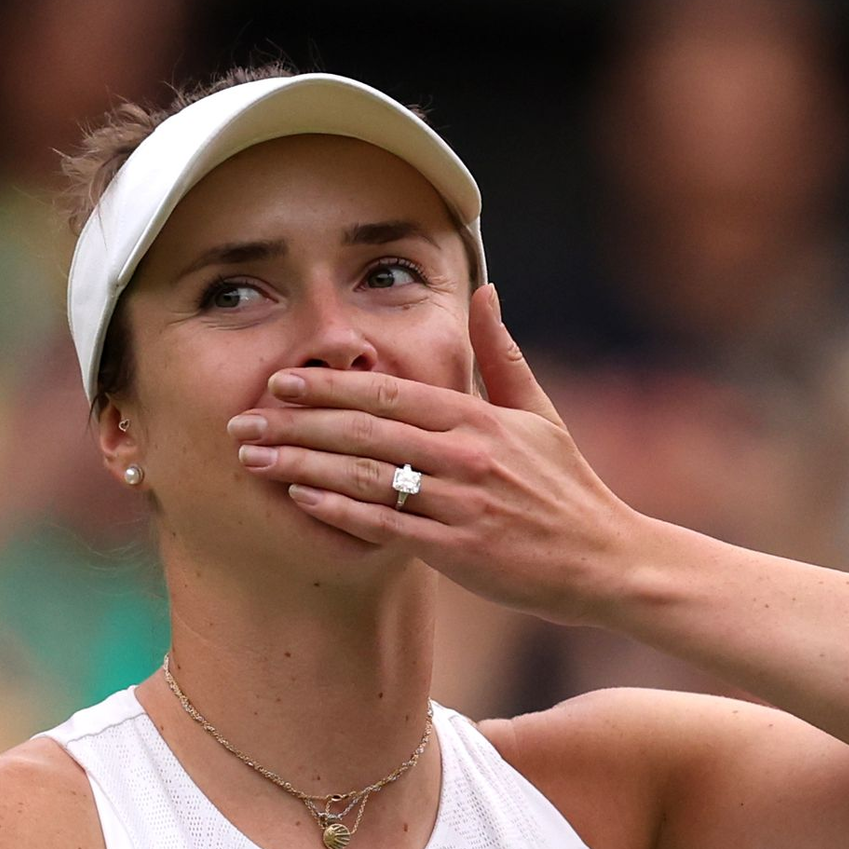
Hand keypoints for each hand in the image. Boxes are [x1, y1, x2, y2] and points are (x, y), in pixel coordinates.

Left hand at [227, 286, 640, 624]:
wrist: (606, 559)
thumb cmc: (567, 485)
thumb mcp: (539, 411)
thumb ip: (501, 352)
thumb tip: (485, 289)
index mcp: (482, 417)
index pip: (391, 393)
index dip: (330, 386)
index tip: (281, 381)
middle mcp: (468, 455)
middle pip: (367, 431)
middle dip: (297, 424)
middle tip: (242, 420)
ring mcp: (463, 504)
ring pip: (370, 477)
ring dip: (304, 466)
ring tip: (252, 460)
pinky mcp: (461, 551)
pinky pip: (389, 526)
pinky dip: (342, 511)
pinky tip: (301, 500)